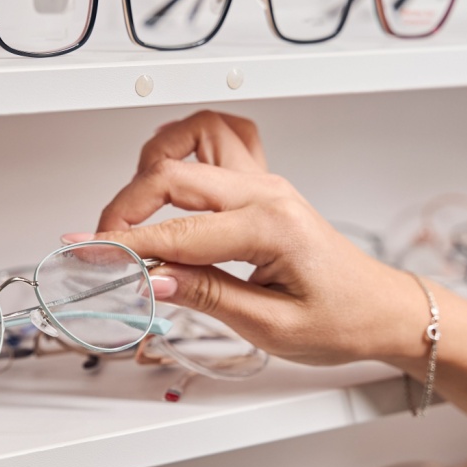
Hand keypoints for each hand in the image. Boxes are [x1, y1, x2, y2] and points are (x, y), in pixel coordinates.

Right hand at [86, 110, 427, 366]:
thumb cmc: (343, 319)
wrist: (382, 310)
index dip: (122, 245)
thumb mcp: (270, 326)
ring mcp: (266, 182)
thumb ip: (205, 294)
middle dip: (125, 210)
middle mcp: (266, 192)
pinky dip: (186, 150)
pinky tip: (170, 181)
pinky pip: (219, 141)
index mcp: (269, 226)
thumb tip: (152, 279)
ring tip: (132, 211)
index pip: (176, 234)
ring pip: (194, 140)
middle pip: (172, 177)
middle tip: (102, 248)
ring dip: (154, 167)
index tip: (84, 253)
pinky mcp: (264, 185)